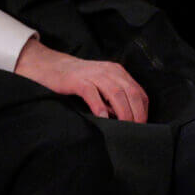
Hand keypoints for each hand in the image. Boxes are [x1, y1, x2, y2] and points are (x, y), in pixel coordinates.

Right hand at [12, 37, 147, 121]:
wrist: (51, 66)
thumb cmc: (77, 79)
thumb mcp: (100, 83)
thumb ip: (112, 97)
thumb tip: (121, 116)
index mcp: (117, 72)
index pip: (138, 91)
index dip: (143, 108)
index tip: (142, 123)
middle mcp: (109, 71)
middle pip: (131, 93)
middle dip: (136, 112)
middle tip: (136, 128)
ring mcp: (93, 75)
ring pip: (116, 94)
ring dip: (123, 112)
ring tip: (124, 126)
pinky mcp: (78, 81)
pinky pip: (92, 94)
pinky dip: (100, 106)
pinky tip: (103, 118)